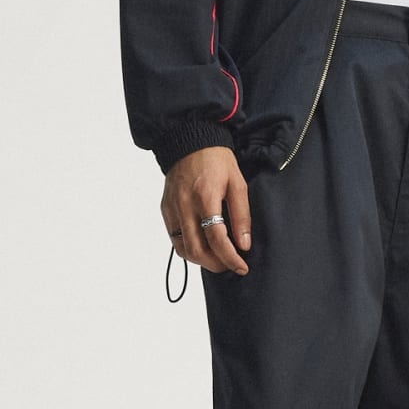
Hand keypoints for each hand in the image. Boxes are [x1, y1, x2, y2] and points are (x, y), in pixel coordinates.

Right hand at [162, 147, 252, 275]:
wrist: (190, 142)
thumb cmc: (216, 160)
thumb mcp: (237, 183)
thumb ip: (241, 215)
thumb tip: (244, 244)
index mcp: (205, 197)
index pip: (216, 238)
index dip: (230, 257)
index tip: (242, 266)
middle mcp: (185, 206)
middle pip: (196, 250)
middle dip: (215, 265)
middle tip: (230, 265)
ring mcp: (172, 208)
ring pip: (182, 249)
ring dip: (200, 260)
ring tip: (217, 258)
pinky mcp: (165, 209)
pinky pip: (174, 238)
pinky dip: (188, 249)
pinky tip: (202, 246)